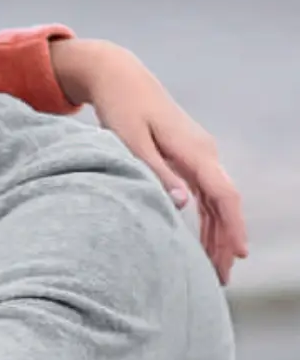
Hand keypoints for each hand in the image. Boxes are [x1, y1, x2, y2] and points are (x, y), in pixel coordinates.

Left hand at [49, 37, 246, 283]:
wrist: (120, 77)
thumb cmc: (121, 108)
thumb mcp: (131, 141)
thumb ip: (157, 172)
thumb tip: (184, 204)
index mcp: (194, 150)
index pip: (223, 194)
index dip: (232, 227)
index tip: (238, 255)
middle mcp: (204, 152)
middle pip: (224, 204)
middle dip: (226, 242)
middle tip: (223, 281)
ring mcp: (198, 155)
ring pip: (216, 203)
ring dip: (217, 235)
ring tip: (216, 272)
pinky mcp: (188, 158)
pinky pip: (205, 195)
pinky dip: (208, 221)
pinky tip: (205, 245)